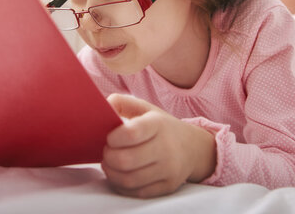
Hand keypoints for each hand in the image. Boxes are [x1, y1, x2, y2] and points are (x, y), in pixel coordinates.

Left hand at [102, 94, 216, 197]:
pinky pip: (136, 192)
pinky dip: (122, 185)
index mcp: (158, 124)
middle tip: (107, 151)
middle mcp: (166, 148)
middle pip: (126, 160)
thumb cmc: (161, 127)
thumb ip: (121, 103)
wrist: (193, 147)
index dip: (113, 137)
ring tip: (110, 163)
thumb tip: (102, 108)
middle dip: (108, 157)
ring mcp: (168, 170)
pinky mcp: (167, 186)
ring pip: (129, 179)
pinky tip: (120, 174)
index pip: (131, 133)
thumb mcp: (145, 108)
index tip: (109, 137)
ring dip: (112, 172)